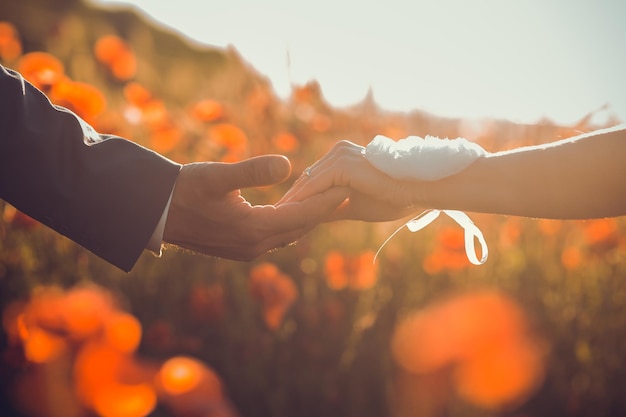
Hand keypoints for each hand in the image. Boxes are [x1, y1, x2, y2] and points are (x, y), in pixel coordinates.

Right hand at [163, 155, 348, 260]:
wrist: (157, 211)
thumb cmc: (185, 189)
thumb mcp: (218, 176)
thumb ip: (253, 171)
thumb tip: (288, 164)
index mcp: (252, 230)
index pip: (301, 216)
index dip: (325, 201)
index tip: (346, 188)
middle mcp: (253, 245)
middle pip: (300, 228)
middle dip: (322, 211)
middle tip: (345, 193)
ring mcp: (246, 249)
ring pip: (289, 234)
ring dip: (307, 218)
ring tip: (326, 201)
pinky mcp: (240, 247)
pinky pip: (276, 236)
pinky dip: (290, 223)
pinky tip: (294, 211)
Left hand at [279, 141, 418, 221]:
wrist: (416, 192)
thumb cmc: (391, 198)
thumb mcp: (352, 205)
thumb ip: (330, 207)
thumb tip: (310, 218)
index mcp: (341, 156)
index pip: (312, 179)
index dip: (297, 199)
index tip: (282, 217)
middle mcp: (338, 151)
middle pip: (306, 180)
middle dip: (290, 201)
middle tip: (272, 220)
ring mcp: (340, 155)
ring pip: (308, 183)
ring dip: (292, 203)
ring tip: (276, 221)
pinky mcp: (342, 165)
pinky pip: (316, 187)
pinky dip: (303, 202)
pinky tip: (290, 216)